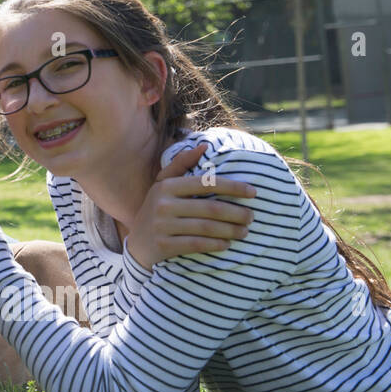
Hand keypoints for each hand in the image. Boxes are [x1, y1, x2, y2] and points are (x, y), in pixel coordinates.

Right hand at [126, 142, 255, 268]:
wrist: (137, 244)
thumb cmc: (157, 209)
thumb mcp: (163, 185)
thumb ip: (181, 164)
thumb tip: (204, 146)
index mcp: (166, 186)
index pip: (206, 183)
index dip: (232, 187)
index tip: (253, 192)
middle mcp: (163, 204)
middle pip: (210, 208)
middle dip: (236, 213)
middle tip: (251, 217)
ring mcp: (162, 225)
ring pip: (206, 228)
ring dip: (230, 230)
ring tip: (244, 231)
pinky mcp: (163, 245)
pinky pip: (196, 244)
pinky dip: (215, 244)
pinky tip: (227, 244)